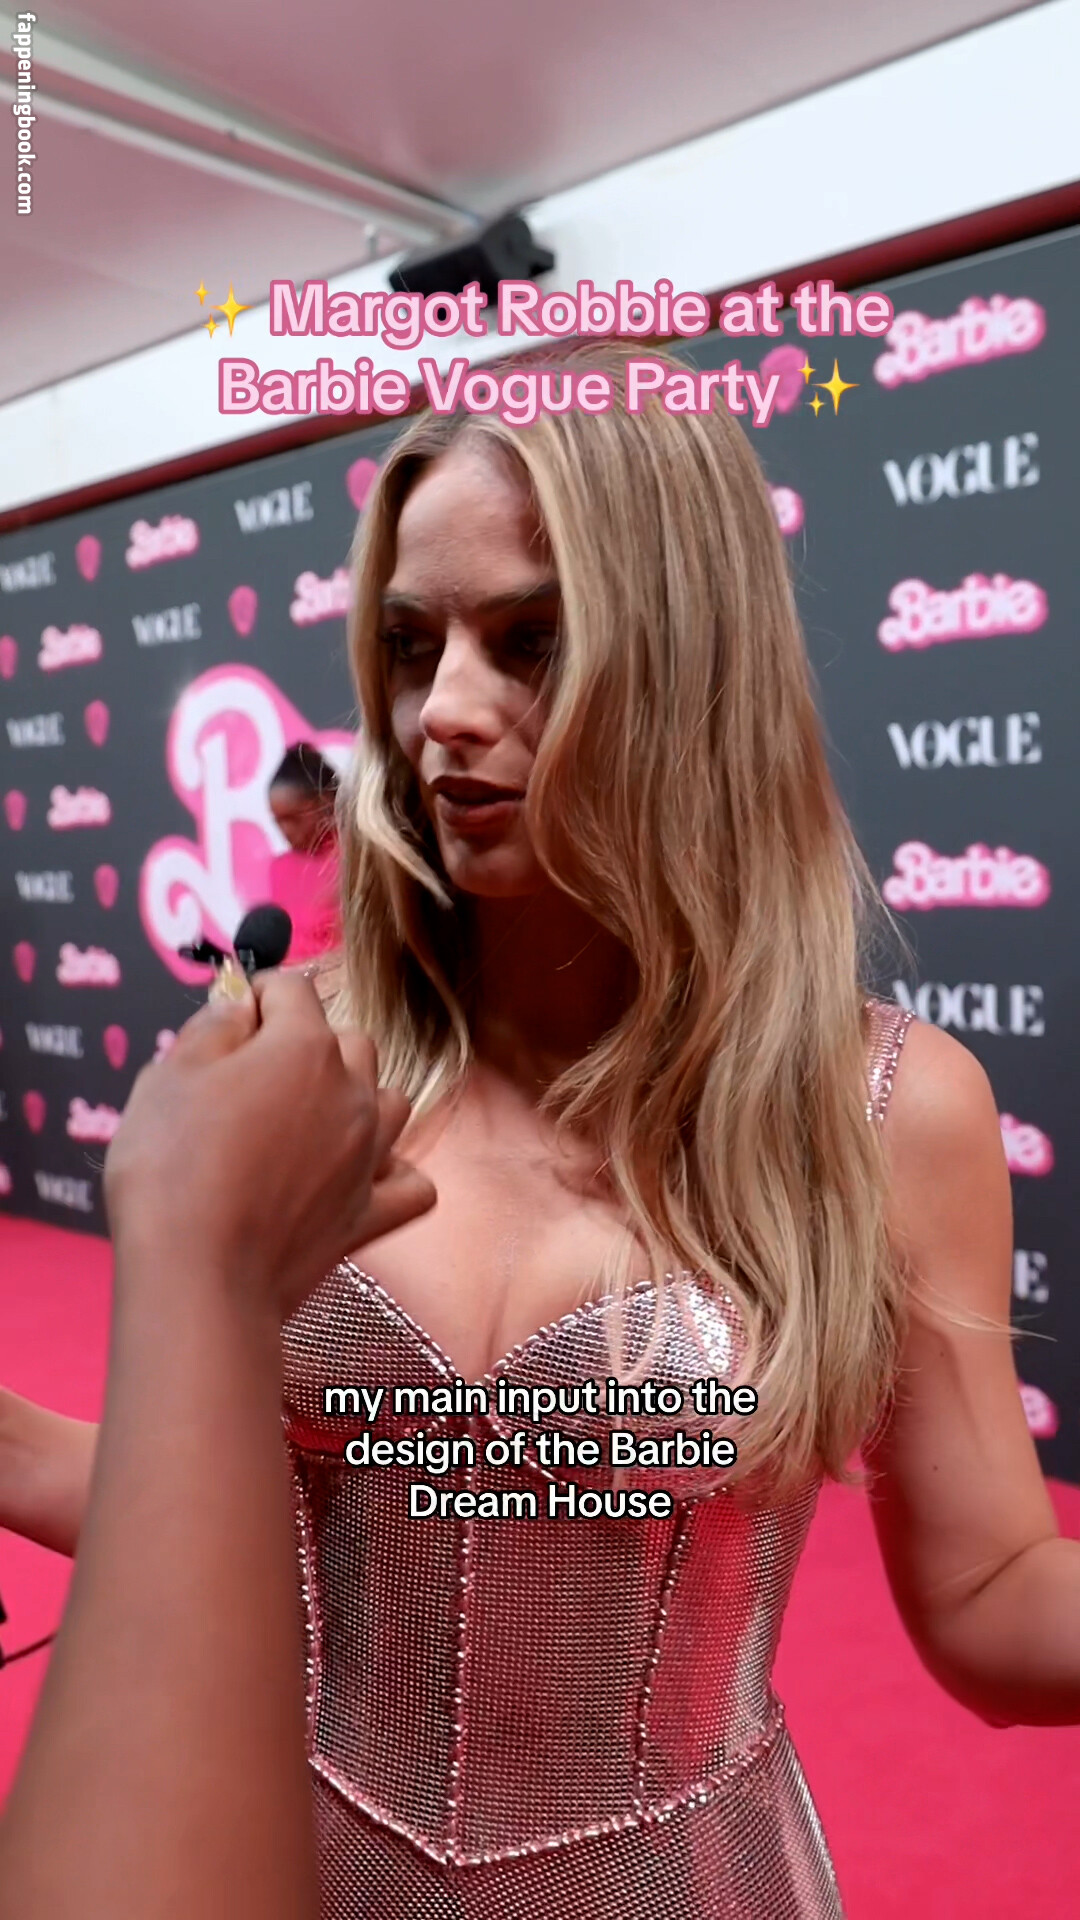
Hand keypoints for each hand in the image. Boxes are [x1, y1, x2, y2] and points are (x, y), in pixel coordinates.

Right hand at [104, 970, 435, 1320]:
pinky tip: (359, 1177)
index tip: (229, 1019)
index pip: (293, 989)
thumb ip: (210, 1027)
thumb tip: (238, 1006)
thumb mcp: (167, 1076)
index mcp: (303, 1047)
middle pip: (350, 1041)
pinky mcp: (370, 1215)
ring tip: (305, 1123)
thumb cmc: (171, 1170)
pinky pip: (411, 1183)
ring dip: (356, 1100)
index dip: (256, 996)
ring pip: (389, 1101)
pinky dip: (392, 1175)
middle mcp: (352, 1092)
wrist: (198, 1276)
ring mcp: (370, 1156)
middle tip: (254, 1078)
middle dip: (308, 1045)